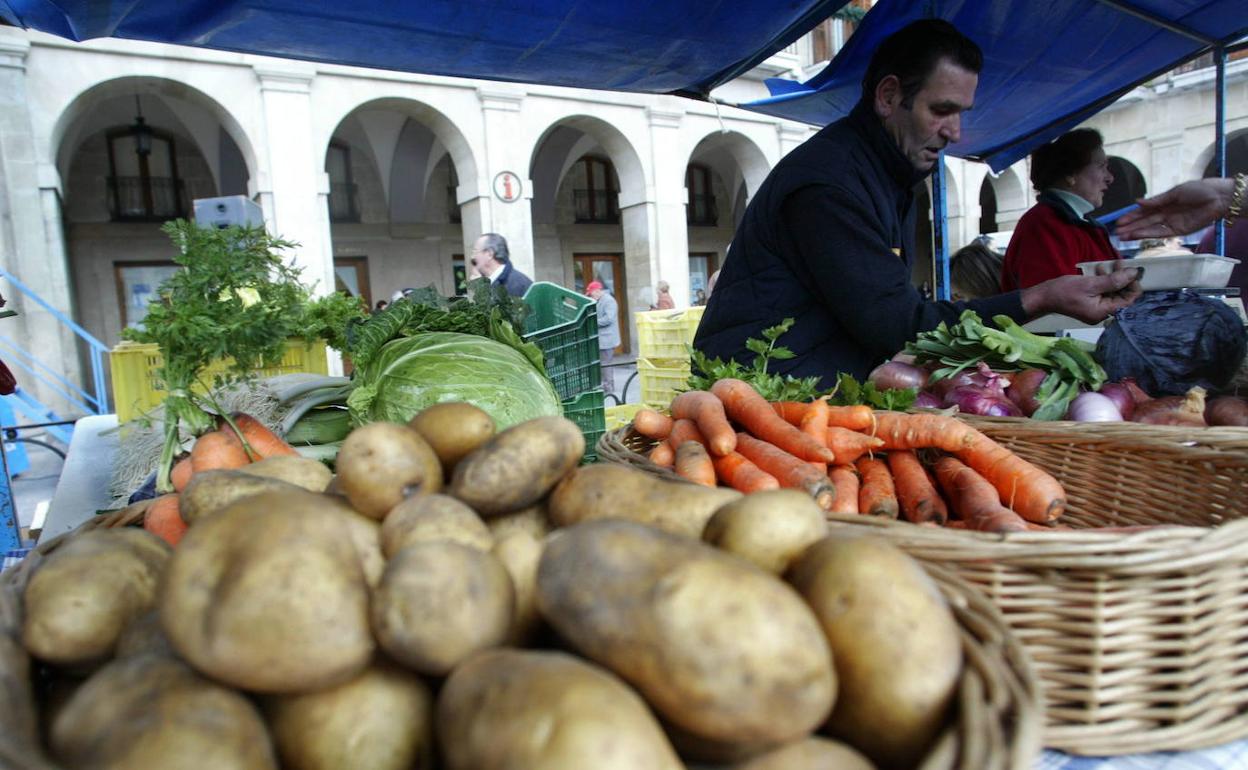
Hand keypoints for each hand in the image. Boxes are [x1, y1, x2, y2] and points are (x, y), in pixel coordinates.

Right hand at [1022, 262, 1142, 323]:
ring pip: (1113, 292)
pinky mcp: (1091, 303)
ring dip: (1113, 277)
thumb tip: (1134, 273)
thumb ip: (1114, 280)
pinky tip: (1100, 270)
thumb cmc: (1064, 291)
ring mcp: (1096, 309)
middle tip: (1120, 263)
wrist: (1043, 297)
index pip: (1129, 301)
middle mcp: (1103, 313)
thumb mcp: (1091, 284)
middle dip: (1123, 279)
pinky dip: (1104, 281)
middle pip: (1122, 296)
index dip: (1133, 285)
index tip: (1132, 271)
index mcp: (1104, 312)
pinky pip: (1103, 292)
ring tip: (1111, 263)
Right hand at [1115, 178, 1233, 238]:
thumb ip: (1156, 200)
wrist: (1219, 197)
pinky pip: (1160, 233)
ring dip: (1136, 232)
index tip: (1119, 221)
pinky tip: (1137, 235)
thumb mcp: (1175, 192)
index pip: (1144, 211)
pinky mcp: (1179, 230)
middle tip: (1116, 231)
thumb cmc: (1200, 189)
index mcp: (1164, 203)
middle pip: (1145, 221)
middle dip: (1130, 226)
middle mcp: (1166, 214)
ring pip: (1150, 229)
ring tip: (1122, 236)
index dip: (1131, 216)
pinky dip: (1148, 234)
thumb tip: (1137, 202)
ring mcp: (1172, 223)